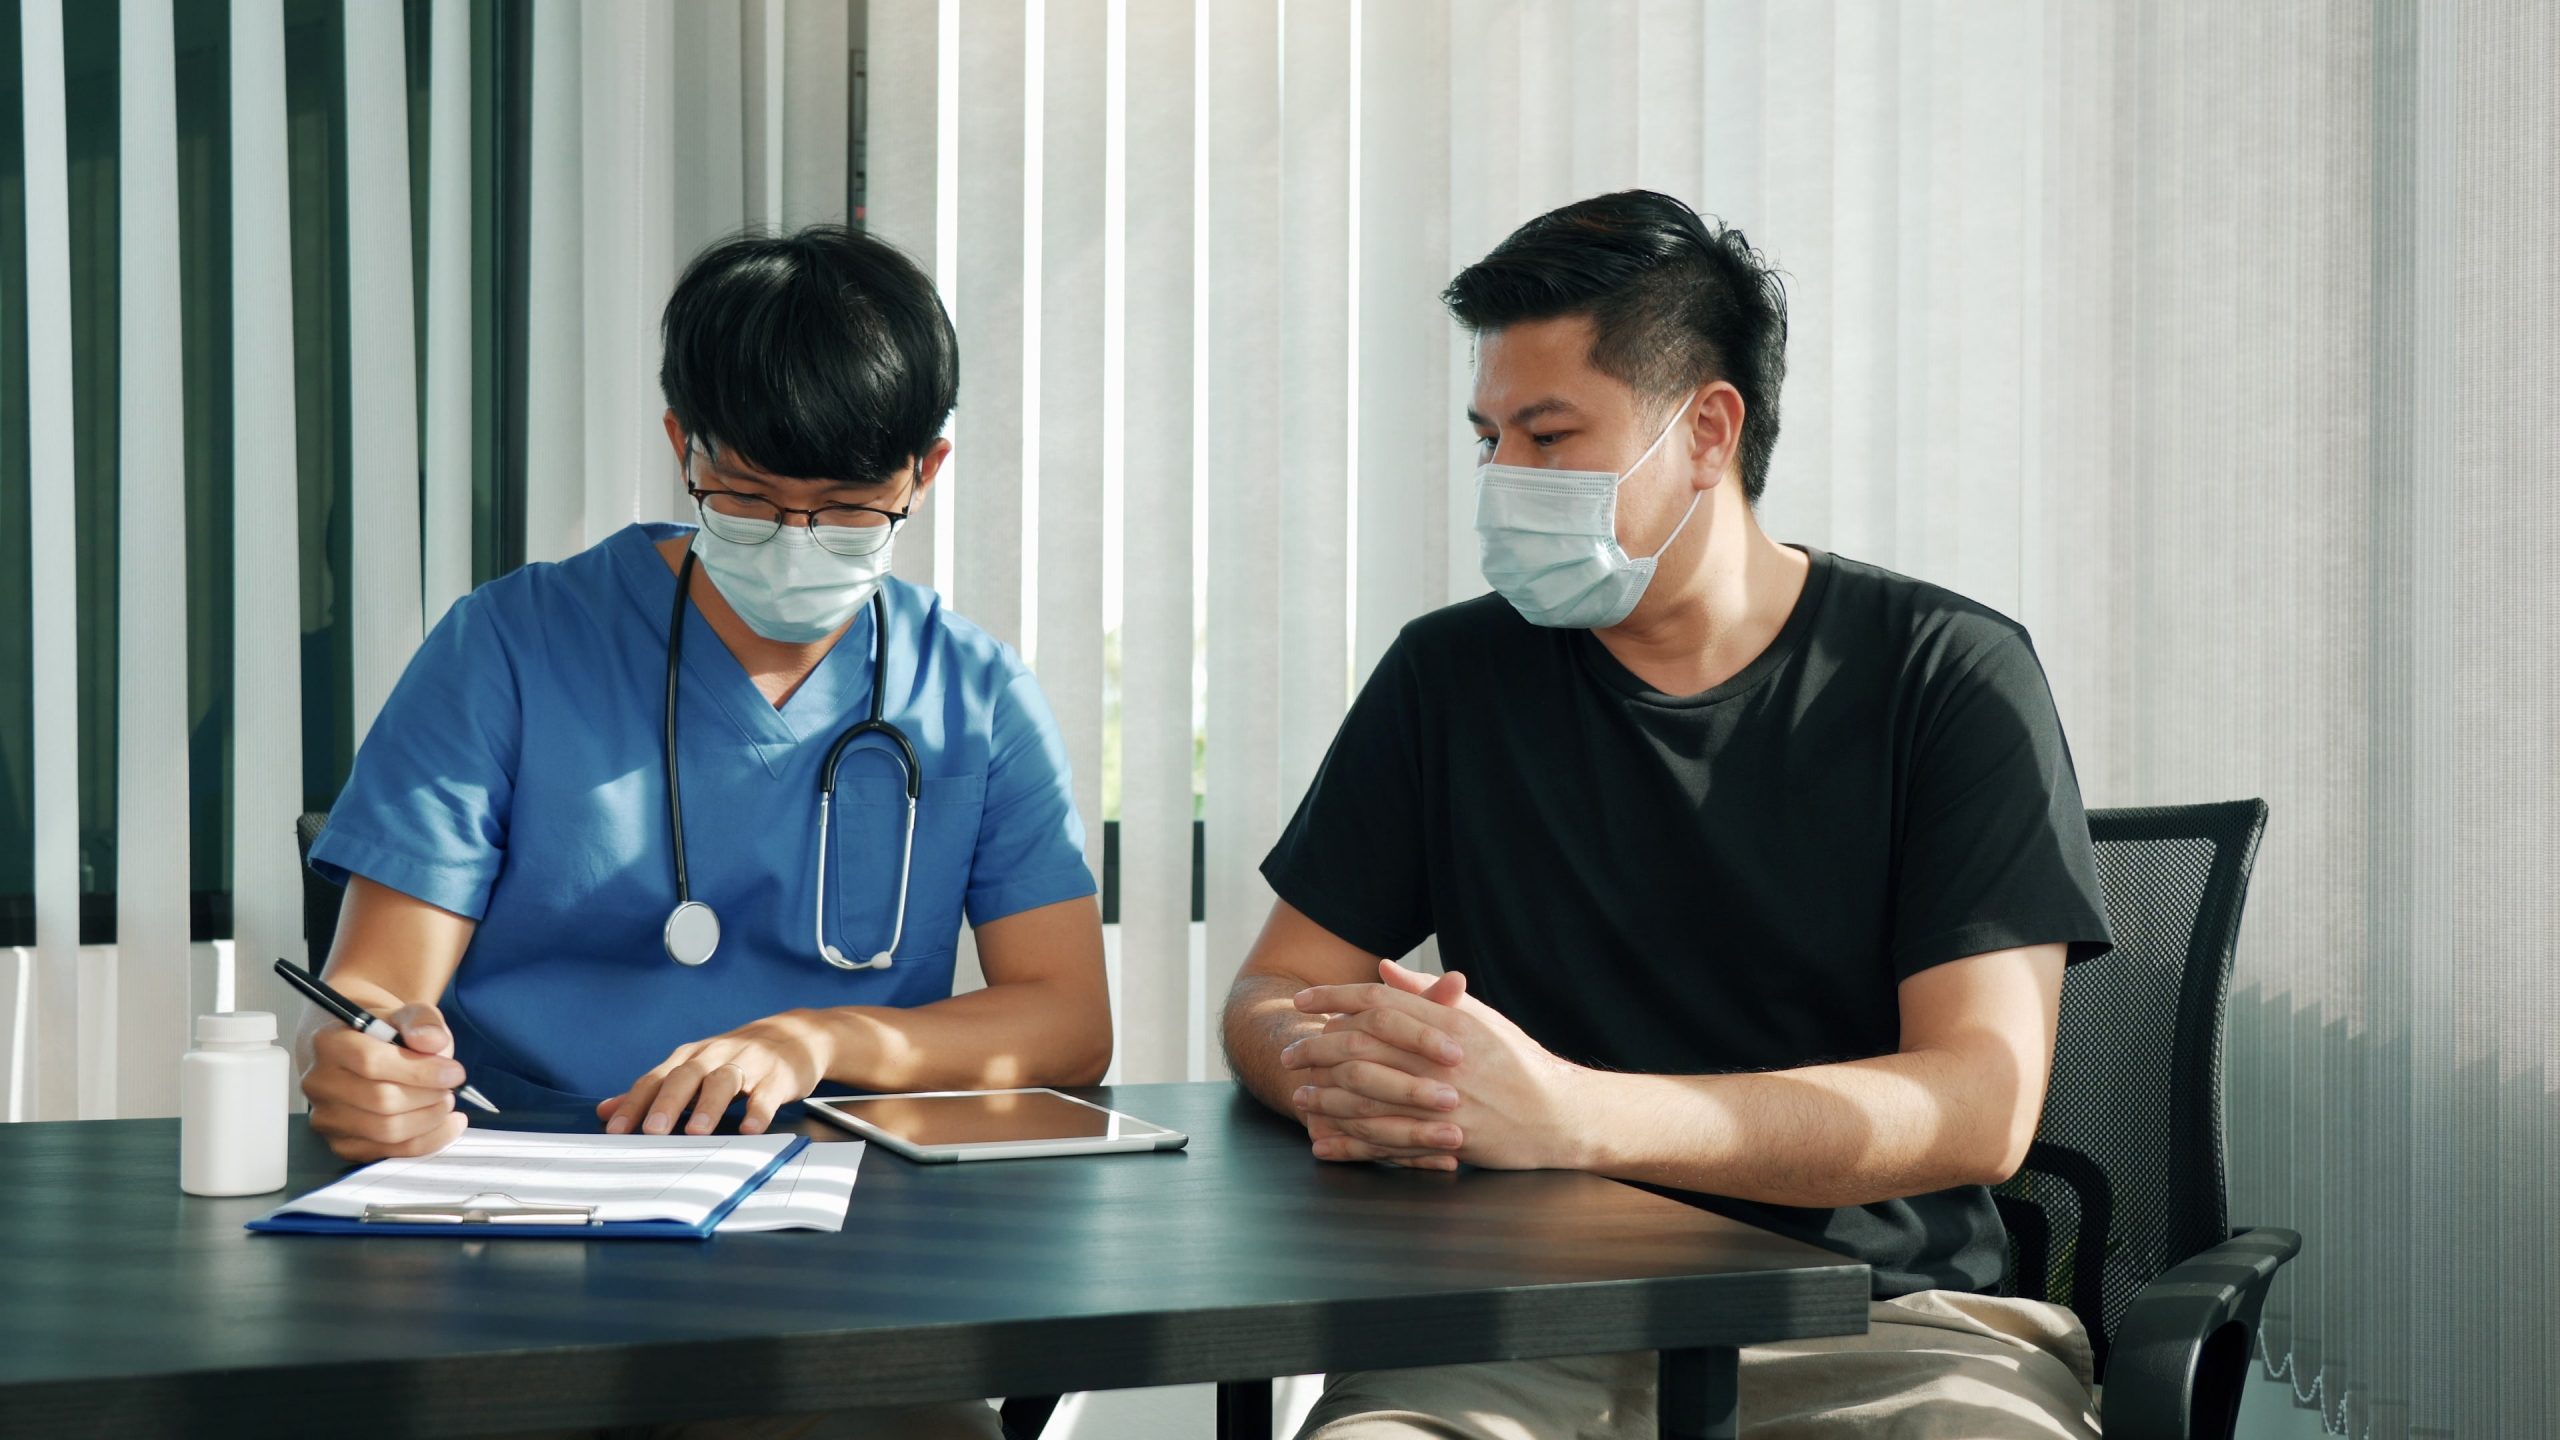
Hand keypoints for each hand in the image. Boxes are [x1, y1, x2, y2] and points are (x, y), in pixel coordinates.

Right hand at [302, 1003, 470, 1161]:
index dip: (421, 1071)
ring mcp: (326, 1117)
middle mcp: (319, 1083)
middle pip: (382, 1101)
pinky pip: (387, 1153)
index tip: (454, 1072)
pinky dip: (424, 1142)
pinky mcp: (341, 1143)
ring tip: (445, 1102)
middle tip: (451, 1087)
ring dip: (428, 1120)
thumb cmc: (386, 1032)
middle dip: (429, 1097)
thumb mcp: (409, 1013)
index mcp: (329, 1043)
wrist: (362, 1049)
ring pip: (386, 1131)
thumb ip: (423, 1021)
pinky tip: (443, 1125)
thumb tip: (433, 1041)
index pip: (372, 1063)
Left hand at [599, 1010, 836, 1136]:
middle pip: (686, 1077)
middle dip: (668, 1103)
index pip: (656, 1079)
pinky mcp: (777, 1077)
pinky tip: (750, 1129)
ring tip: (697, 1131)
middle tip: (652, 1130)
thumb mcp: (694, 1068)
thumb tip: (605, 1110)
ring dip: (709, 1106)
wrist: (796, 1035)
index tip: (615, 1129)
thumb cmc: (736, 1058)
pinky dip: (758, 1111)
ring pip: (724, 1081)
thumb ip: (653, 1090)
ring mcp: (747, 1064)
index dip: (635, 1103)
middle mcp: (715, 1057)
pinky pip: (766, 1094)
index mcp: (690, 1058)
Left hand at [1290, 958, 1587, 1170]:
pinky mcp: (1445, 1139)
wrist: (1558, 1114)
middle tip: (1290, 1052)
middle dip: (1317, 1048)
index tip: (1303, 1000)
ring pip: (1367, 1095)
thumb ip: (1425, 995)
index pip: (1378, 1000)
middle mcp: (1441, 1058)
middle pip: (1362, 1045)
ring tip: (1300, 1096)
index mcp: (1447, 1022)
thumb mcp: (1477, 1018)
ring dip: (1326, 1096)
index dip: (1334, 997)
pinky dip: (1349, 1142)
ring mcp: (1442, 1101)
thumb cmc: (1516, 1061)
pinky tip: (1324, 1142)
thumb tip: (1383, 969)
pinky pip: (1385, 1141)